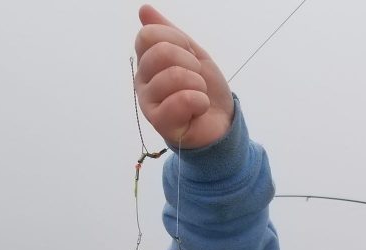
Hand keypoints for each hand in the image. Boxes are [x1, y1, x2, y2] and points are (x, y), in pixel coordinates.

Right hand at [133, 5, 233, 147]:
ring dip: (198, 85)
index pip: (149, 35)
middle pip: (161, 52)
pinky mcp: (160, 122)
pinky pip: (181, 100)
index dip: (178, 40)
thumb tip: (144, 10)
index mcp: (147, 61)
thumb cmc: (205, 89)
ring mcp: (148, 102)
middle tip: (196, 79)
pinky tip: (198, 109)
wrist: (222, 122)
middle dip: (191, 63)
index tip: (191, 55)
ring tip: (198, 95)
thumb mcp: (193, 54)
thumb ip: (169, 32)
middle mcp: (143, 80)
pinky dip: (200, 102)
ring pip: (174, 76)